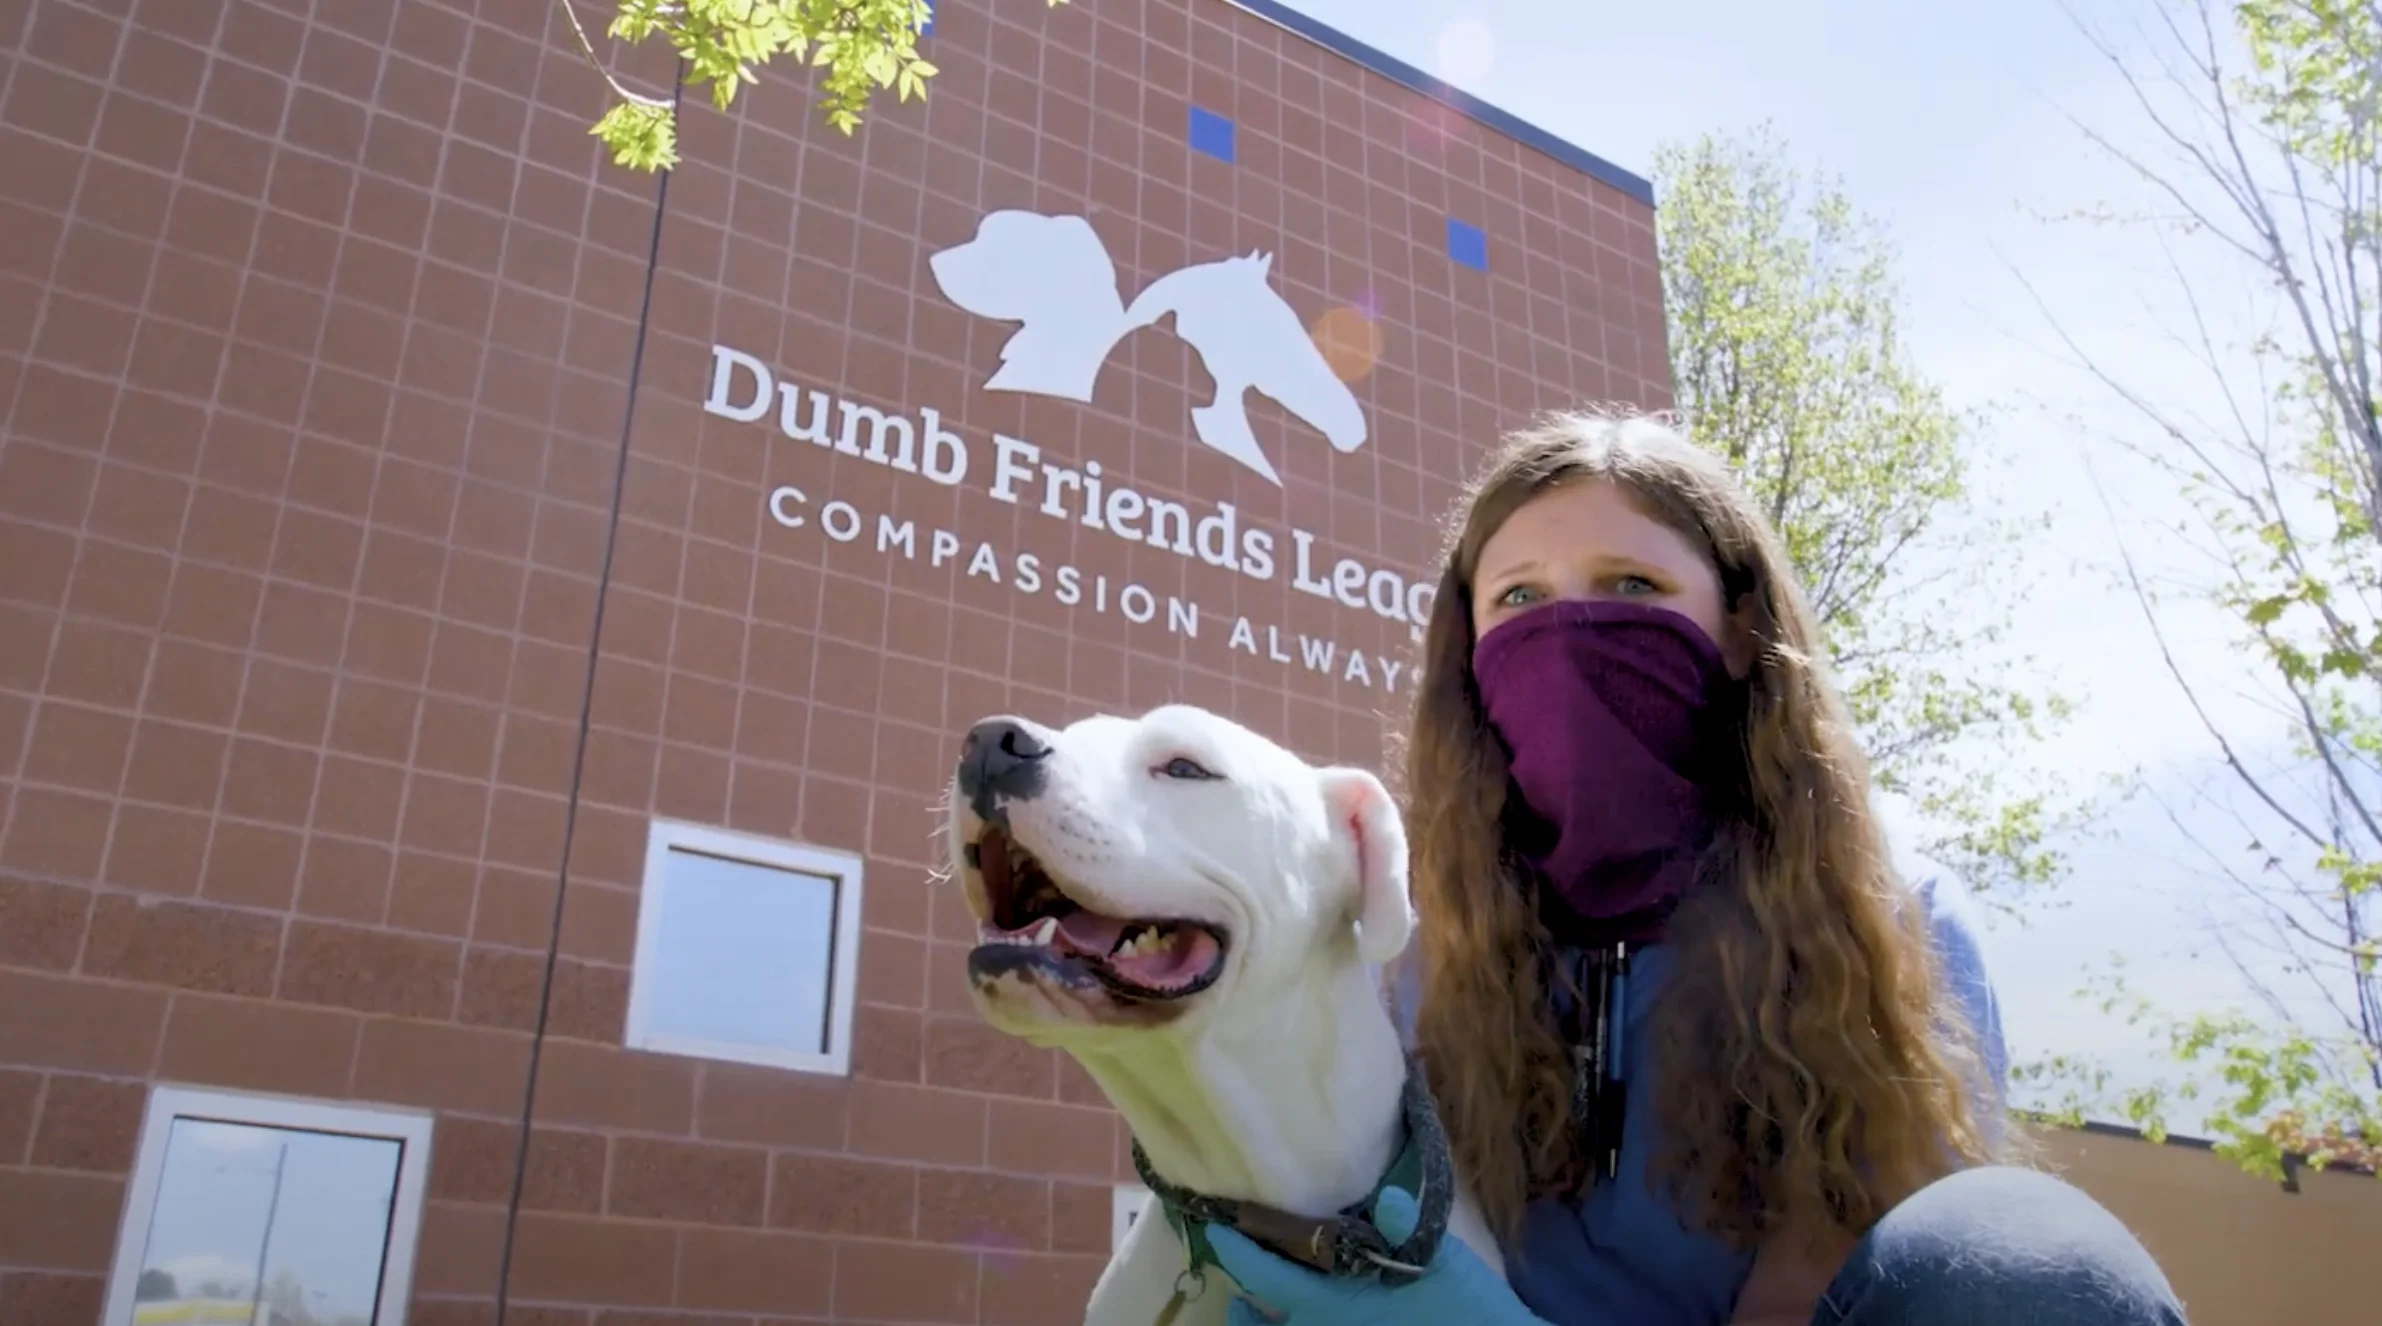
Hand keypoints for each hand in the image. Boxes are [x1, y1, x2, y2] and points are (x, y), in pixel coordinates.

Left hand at [1208, 1188, 1547, 1324]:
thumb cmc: (1463, 1312)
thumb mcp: (1442, 1264)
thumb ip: (1408, 1231)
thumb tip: (1388, 1198)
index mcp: (1331, 1305)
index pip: (1266, 1277)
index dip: (1238, 1252)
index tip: (1217, 1228)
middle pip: (1261, 1323)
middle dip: (1243, 1307)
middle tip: (1235, 1287)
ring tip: (1250, 1315)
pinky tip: (1313, 1321)